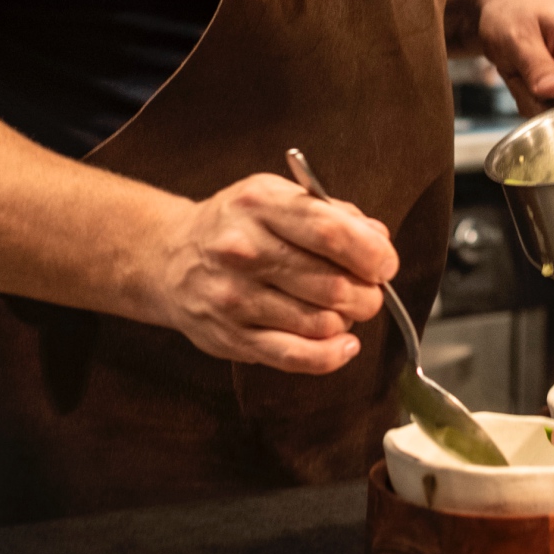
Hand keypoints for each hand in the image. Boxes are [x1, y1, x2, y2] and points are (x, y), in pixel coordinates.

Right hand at [145, 172, 398, 373]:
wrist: (169, 258)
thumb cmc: (235, 225)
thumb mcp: (277, 197)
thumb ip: (332, 214)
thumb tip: (378, 240)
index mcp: (261, 206)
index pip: (330, 232)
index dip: (371, 253)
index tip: (385, 264)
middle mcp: (244, 250)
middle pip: (331, 284)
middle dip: (366, 293)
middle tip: (368, 290)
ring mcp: (235, 297)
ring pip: (320, 323)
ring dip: (347, 320)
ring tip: (342, 309)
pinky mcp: (232, 338)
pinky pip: (295, 356)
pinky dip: (331, 355)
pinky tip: (344, 344)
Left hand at [448, 0, 553, 114]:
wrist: (505, 10)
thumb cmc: (510, 14)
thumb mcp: (516, 35)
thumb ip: (535, 64)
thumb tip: (552, 90)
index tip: (534, 93)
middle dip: (539, 100)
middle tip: (519, 73)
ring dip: (531, 99)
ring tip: (521, 71)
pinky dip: (532, 100)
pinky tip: (526, 78)